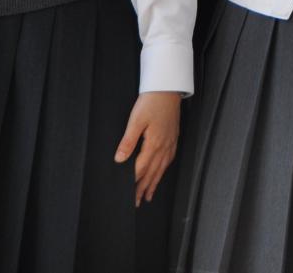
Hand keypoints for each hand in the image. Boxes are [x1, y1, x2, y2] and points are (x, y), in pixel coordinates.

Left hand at [114, 90, 179, 205]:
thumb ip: (127, 142)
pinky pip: (168, 160)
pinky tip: (160, 173)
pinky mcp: (173, 138)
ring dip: (153, 183)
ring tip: (148, 195)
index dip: (133, 183)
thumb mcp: (136, 121)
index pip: (140, 169)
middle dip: (143, 189)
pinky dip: (163, 170)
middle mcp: (164, 146)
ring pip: (161, 168)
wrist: (168, 89)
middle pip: (152, 172)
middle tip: (137, 203)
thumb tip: (119, 160)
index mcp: (154, 144)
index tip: (127, 196)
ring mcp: (170, 142)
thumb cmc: (151, 102)